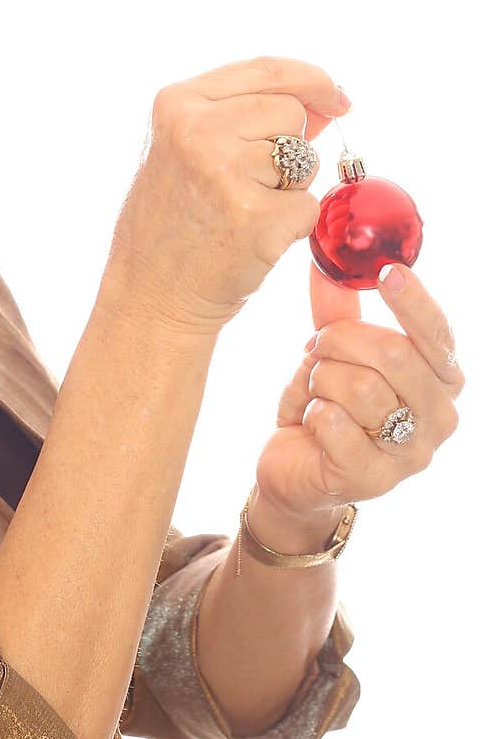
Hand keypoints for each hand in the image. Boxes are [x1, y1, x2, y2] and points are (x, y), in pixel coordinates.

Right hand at [96, 54, 349, 337]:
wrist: (150, 296)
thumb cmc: (172, 223)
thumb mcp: (186, 151)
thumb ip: (244, 117)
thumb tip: (323, 102)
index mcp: (177, 104)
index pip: (267, 70)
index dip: (312, 80)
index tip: (338, 99)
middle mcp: (198, 130)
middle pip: (291, 113)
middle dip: (290, 148)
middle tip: (250, 185)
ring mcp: (226, 173)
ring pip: (306, 160)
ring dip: (289, 190)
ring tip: (241, 213)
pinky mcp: (256, 219)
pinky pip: (309, 207)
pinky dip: (292, 227)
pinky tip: (250, 241)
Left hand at [255, 258, 464, 522]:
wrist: (297, 471)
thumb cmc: (327, 405)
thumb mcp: (334, 353)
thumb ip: (337, 309)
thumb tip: (326, 260)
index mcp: (442, 380)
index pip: (438, 333)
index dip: (413, 300)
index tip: (388, 271)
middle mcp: (439, 418)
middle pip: (393, 354)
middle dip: (340, 340)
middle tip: (317, 346)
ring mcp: (411, 453)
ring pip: (360, 386)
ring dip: (320, 378)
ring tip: (314, 390)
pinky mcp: (373, 478)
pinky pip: (333, 421)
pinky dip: (309, 411)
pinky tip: (311, 422)